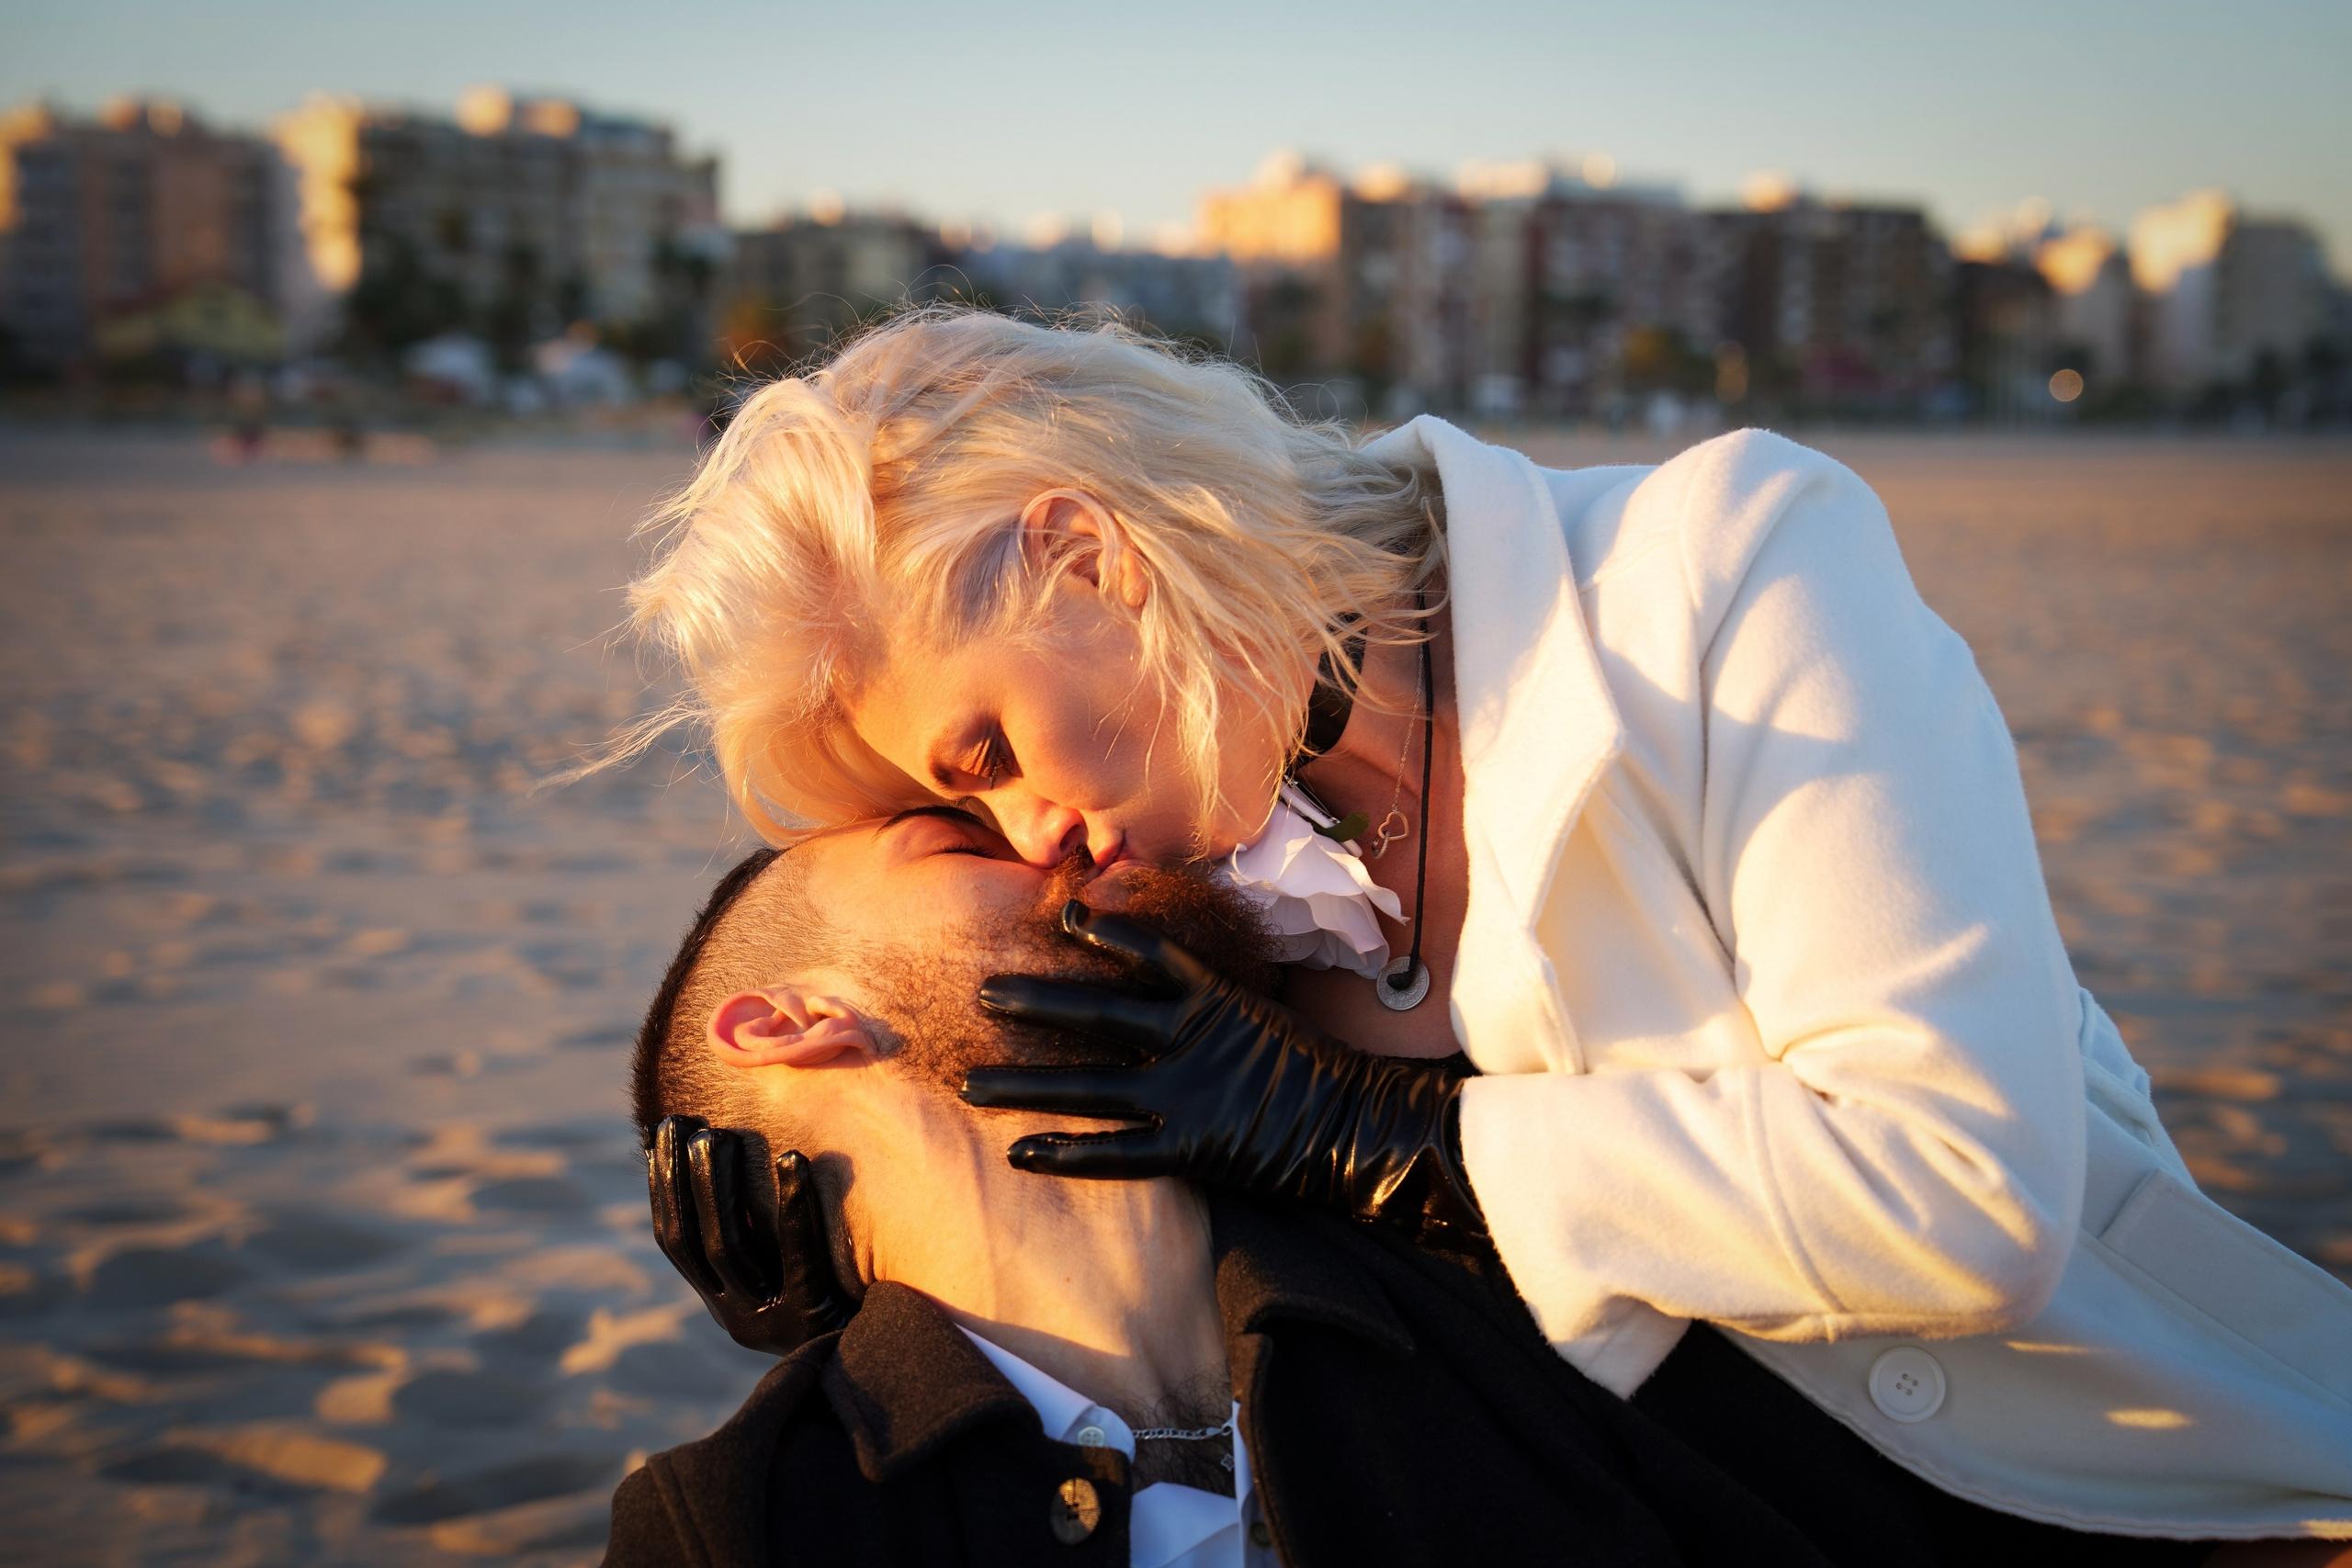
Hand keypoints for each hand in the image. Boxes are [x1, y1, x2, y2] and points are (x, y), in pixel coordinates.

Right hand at [646, 1115, 853, 1355]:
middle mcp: (740, 1318)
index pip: (676, 1242)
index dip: (665, 1186)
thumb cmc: (849, 1296)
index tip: (663, 1131)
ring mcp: (774, 1322)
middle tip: (690, 1125)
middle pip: (698, 1241)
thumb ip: (765, 1235)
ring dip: (721, 1187)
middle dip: (686, 1179)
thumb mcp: (794, 1271)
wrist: (897, 1360)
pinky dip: (791, 1205)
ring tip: (723, 1135)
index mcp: (726, 1304)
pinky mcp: (816, 1318)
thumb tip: (731, 1156)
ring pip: (730, 1248)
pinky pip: (799, 1255)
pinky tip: (792, 1158)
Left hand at [962, 902, 1486, 1249]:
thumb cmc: (1314, 1068)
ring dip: (1024, 1083)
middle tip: (982, 992)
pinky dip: (1066, 1152)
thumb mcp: (1261, 1011)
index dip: (1105, 932)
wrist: (1363, 1125)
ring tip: (969, 1083)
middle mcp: (1192, 1038)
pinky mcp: (1193, 1146)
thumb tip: (1167, 979)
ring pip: (1089, 1085)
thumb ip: (1210, 997)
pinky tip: (1018, 1152)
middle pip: (1097, 1014)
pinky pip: (1116, 1151)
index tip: (1061, 915)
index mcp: (1215, 998)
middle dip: (1036, 1002)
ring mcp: (1189, 1093)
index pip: (1151, 952)